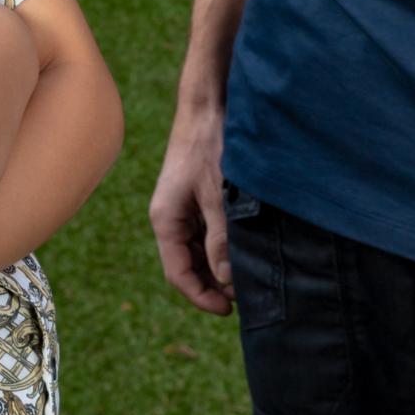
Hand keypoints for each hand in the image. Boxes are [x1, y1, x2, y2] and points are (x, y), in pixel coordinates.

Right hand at [148, 103, 233, 313]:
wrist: (209, 105)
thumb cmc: (210, 146)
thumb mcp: (218, 195)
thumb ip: (221, 237)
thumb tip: (226, 278)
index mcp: (166, 220)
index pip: (178, 273)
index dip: (201, 296)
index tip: (228, 309)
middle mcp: (171, 218)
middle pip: (189, 264)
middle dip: (213, 284)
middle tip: (245, 296)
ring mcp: (184, 208)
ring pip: (200, 250)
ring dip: (220, 265)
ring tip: (249, 277)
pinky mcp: (199, 197)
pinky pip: (208, 231)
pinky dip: (224, 245)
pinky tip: (245, 250)